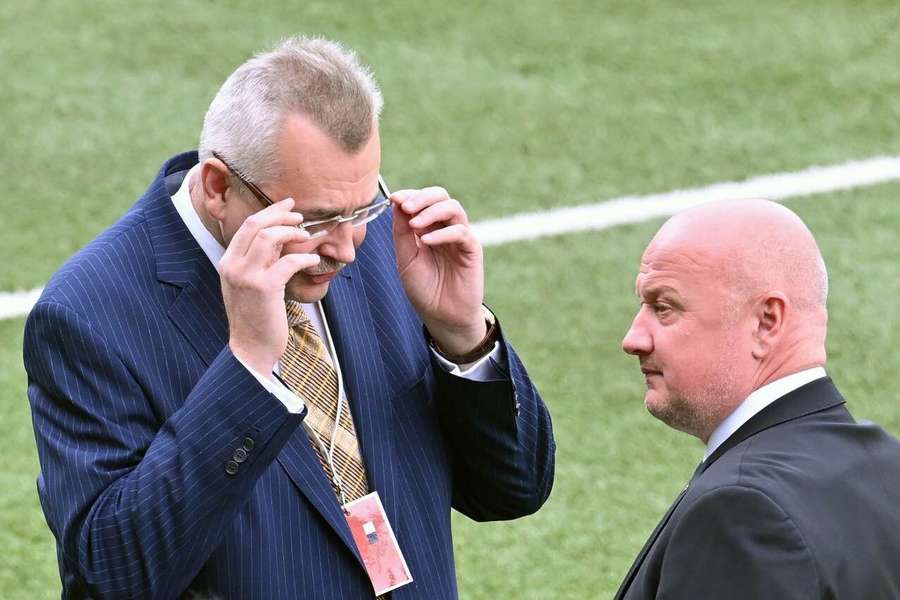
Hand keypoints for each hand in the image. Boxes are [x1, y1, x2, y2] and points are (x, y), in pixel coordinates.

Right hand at [220, 198, 319, 375]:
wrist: (250, 348)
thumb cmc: (256, 316)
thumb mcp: (250, 283)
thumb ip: (259, 260)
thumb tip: (281, 236)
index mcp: (228, 262)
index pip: (247, 225)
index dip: (270, 211)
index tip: (288, 205)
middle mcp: (232, 265)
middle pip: (256, 224)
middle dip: (281, 214)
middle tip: (300, 215)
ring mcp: (246, 276)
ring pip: (269, 237)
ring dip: (291, 232)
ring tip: (306, 236)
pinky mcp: (264, 288)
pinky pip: (288, 262)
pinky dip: (304, 257)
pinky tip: (314, 259)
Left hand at [392, 187, 485, 354]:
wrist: (441, 315)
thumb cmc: (424, 288)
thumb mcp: (405, 258)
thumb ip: (402, 232)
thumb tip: (397, 203)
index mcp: (428, 226)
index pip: (422, 199)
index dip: (409, 195)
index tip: (393, 198)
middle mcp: (445, 227)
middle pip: (440, 195)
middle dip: (421, 197)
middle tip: (405, 207)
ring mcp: (460, 237)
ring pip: (453, 207)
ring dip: (431, 211)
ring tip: (414, 224)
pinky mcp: (472, 249)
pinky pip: (460, 232)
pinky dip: (442, 233)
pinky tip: (426, 241)